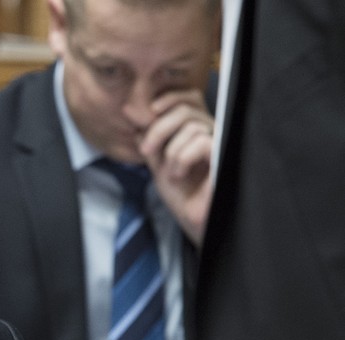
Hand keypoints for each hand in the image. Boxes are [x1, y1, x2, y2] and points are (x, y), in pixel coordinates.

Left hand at [140, 89, 213, 246]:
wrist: (194, 224)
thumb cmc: (182, 196)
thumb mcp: (158, 164)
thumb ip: (148, 140)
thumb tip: (131, 112)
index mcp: (199, 130)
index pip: (190, 98)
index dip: (171, 97)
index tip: (151, 110)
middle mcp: (214, 132)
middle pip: (186, 108)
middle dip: (158, 128)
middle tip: (145, 150)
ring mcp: (223, 143)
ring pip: (191, 127)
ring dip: (171, 152)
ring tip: (172, 174)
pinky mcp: (227, 156)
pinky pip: (201, 142)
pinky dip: (182, 158)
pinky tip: (181, 175)